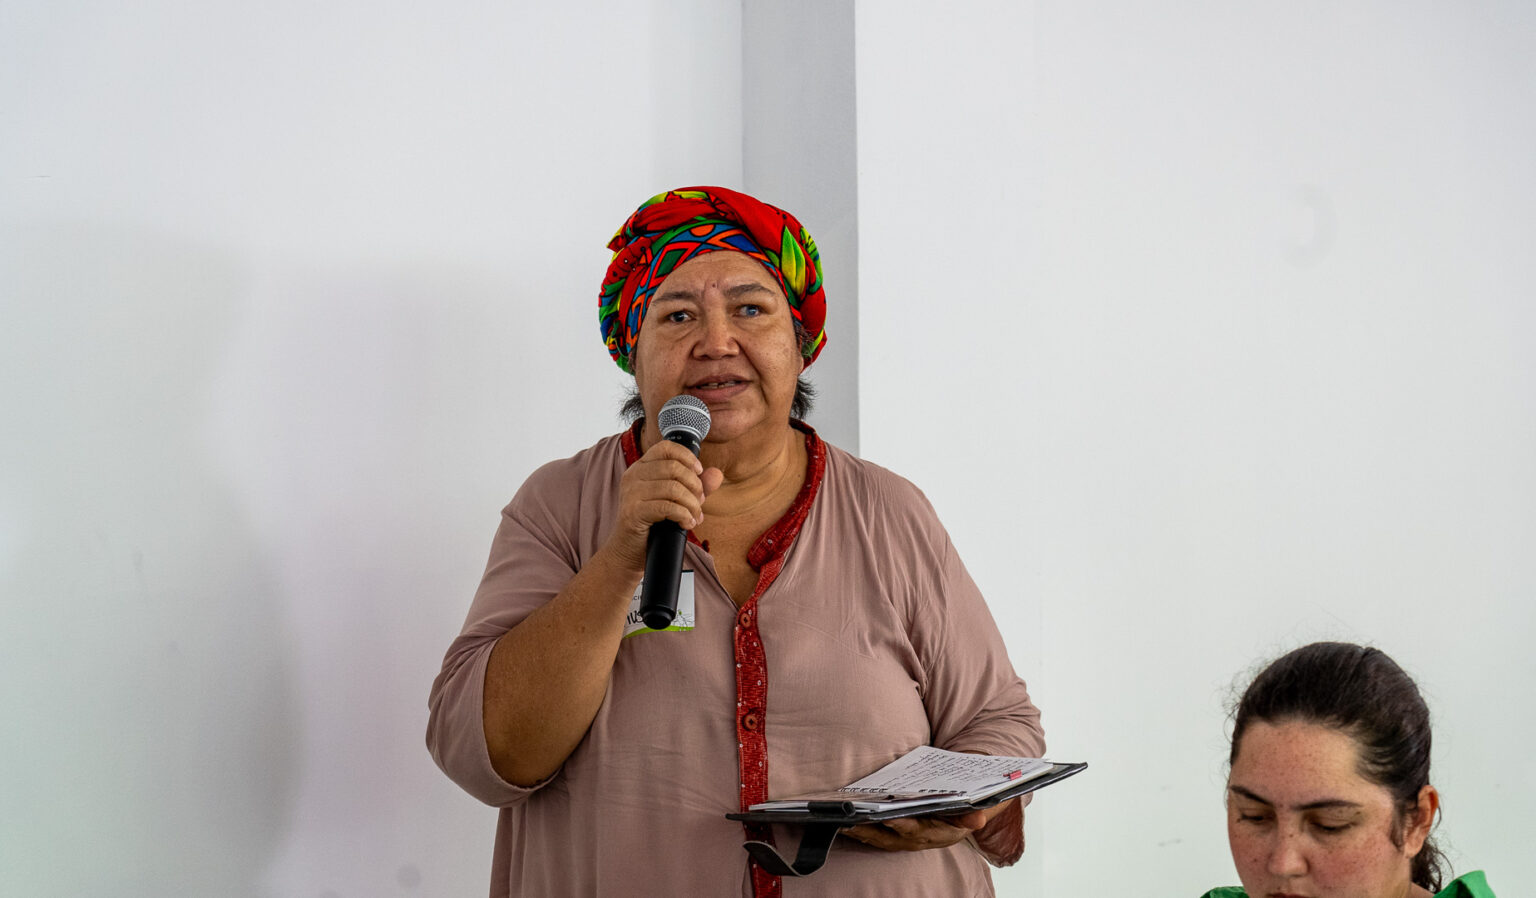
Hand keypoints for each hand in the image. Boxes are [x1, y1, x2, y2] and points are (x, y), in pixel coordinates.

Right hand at [604, 438, 723, 570]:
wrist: (629, 551)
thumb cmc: (653, 524)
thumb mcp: (676, 501)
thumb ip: (695, 486)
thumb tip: (716, 474)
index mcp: (641, 468)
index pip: (665, 448)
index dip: (687, 457)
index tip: (699, 471)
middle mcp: (633, 476)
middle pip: (673, 467)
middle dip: (694, 485)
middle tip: (699, 502)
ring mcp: (631, 493)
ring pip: (673, 488)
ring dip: (692, 504)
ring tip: (695, 516)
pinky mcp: (633, 512)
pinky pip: (667, 507)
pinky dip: (684, 515)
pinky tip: (687, 523)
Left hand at [842, 808, 988, 852]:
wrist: (965, 810)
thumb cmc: (964, 806)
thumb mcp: (972, 808)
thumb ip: (971, 814)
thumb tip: (976, 819)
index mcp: (937, 833)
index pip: (917, 830)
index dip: (902, 825)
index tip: (887, 817)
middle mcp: (919, 839)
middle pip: (890, 838)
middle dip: (870, 831)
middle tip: (851, 821)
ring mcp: (906, 838)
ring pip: (880, 838)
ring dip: (861, 832)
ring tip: (842, 821)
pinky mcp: (897, 833)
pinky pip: (876, 835)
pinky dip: (862, 829)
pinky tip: (846, 820)